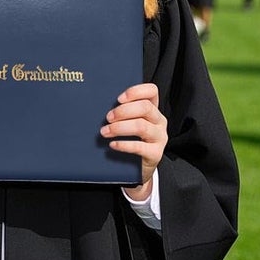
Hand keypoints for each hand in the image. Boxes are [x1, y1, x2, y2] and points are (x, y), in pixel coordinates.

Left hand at [100, 83, 166, 200]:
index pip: (151, 91)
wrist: (135, 169)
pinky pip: (139, 147)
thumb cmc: (129, 139)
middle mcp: (159, 121)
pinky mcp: (156, 154)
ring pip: (141, 126)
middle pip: (145, 107)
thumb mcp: (128, 122)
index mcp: (152, 109)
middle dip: (123, 111)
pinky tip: (112, 144)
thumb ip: (122, 111)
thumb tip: (100, 103)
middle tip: (108, 118)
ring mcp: (159, 138)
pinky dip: (123, 144)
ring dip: (120, 127)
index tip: (118, 99)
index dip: (135, 91)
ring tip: (105, 132)